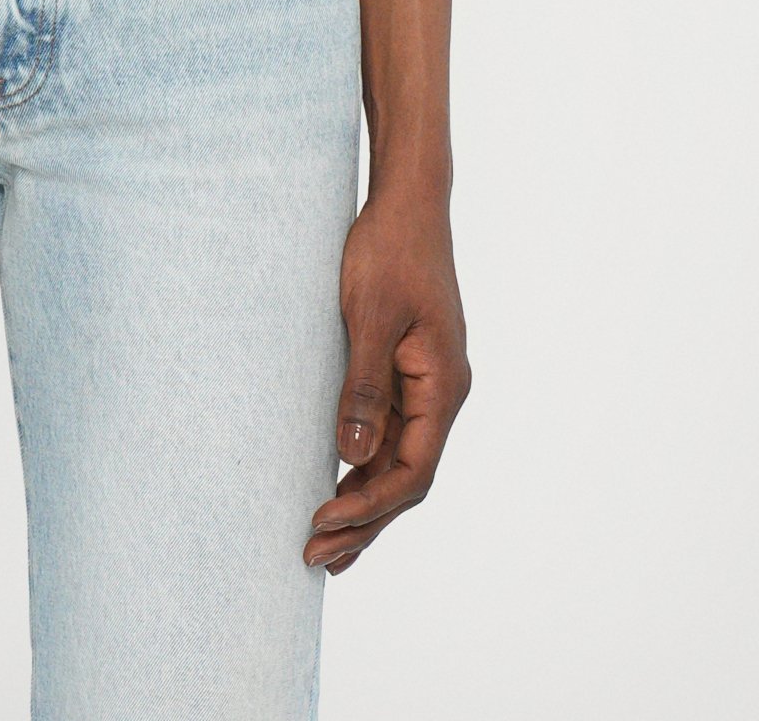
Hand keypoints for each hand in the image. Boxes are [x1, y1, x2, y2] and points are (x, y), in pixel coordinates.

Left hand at [305, 184, 470, 575]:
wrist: (407, 199)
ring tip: (325, 542)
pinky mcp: (407, 366)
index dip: (370, 506)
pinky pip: (389, 429)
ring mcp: (426, 381)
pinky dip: (364, 461)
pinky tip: (339, 481)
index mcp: (443, 385)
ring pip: (398, 458)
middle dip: (364, 520)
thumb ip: (362, 386)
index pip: (413, 471)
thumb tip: (351, 455)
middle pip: (407, 477)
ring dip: (363, 499)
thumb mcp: (369, 316)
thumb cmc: (389, 249)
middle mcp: (442, 392)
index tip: (323, 524)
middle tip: (315, 559)